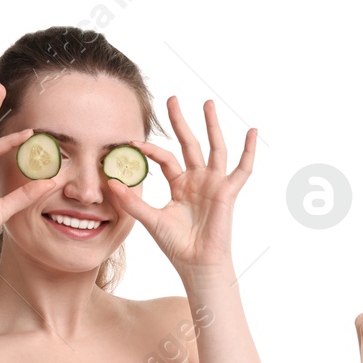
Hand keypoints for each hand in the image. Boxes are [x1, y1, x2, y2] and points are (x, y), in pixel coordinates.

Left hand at [104, 96, 255, 274]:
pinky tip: (252, 131)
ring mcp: (214, 184)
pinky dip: (249, 150)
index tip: (132, 142)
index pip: (165, 159)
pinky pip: (242, 169)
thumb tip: (110, 182)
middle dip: (181, 121)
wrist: (196, 263)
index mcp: (180, 185)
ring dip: (211, 125)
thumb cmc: (177, 245)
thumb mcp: (150, 219)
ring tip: (207, 103)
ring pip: (214, 148)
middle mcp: (198, 181)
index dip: (149, 150)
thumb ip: (132, 201)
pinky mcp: (228, 192)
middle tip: (172, 99)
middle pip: (189, 144)